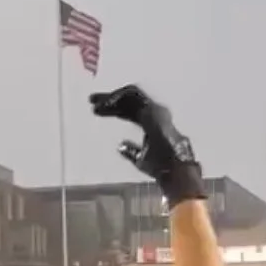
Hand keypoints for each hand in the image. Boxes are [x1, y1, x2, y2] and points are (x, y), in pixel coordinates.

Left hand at [90, 85, 203, 208]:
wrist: (174, 170)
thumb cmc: (160, 167)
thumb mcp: (141, 159)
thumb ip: (130, 151)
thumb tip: (121, 145)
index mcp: (151, 124)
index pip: (129, 112)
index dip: (113, 110)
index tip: (95, 110)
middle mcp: (153, 114)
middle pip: (128, 102)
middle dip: (109, 99)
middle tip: (91, 99)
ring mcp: (154, 110)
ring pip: (130, 95)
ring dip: (112, 96)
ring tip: (95, 101)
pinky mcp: (153, 109)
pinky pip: (134, 96)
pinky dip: (119, 97)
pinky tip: (107, 103)